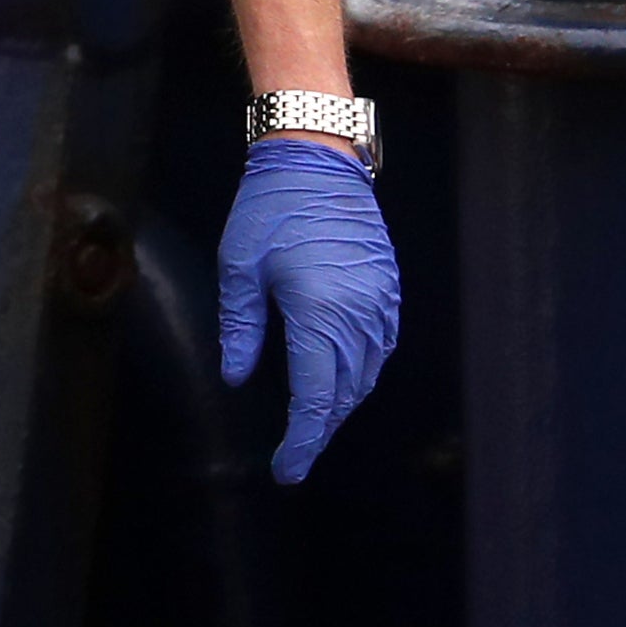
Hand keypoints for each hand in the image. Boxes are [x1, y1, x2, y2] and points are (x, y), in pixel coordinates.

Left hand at [216, 136, 398, 483]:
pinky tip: (342, 376)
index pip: (315, 399)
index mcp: (320, 314)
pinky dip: (362, 371)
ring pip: (367, 374)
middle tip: (295, 452)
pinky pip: (381, 345)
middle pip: (345, 393)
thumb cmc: (271, 208)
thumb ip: (241, 328)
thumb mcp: (240, 267)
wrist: (316, 157)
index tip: (287, 469)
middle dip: (321, 428)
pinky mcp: (389, 286)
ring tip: (314, 421)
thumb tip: (237, 377)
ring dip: (343, 402)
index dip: (302, 441)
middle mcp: (359, 314)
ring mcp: (381, 301)